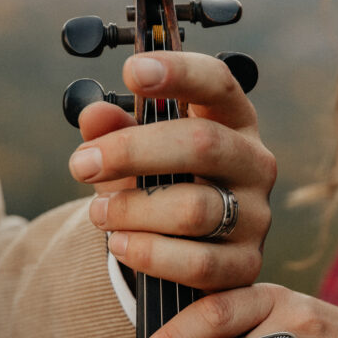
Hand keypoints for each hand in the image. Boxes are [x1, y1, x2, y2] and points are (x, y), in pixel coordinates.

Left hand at [67, 51, 275, 290]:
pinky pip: (197, 263)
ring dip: (132, 210)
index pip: (218, 83)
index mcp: (233, 121)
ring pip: (193, 209)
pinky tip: (121, 245)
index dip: (179, 72)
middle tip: (82, 164)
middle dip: (132, 151)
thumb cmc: (162, 187)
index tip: (131, 71)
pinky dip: (150, 254)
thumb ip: (114, 132)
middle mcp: (254, 164)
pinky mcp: (245, 266)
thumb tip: (94, 116)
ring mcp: (255, 217)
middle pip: (202, 144)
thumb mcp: (135, 155)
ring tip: (99, 213)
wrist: (184, 253)